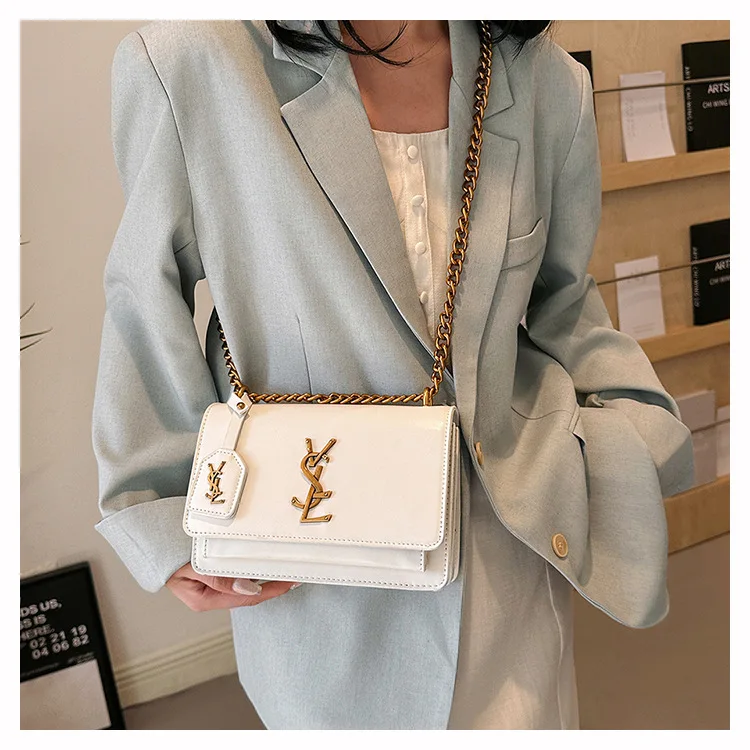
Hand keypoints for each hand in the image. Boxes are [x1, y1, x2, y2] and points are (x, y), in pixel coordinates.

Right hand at [165, 563, 299, 610]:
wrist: (147, 537)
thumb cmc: (165, 551)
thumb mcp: (192, 567)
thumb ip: (220, 579)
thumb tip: (249, 590)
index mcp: (205, 599)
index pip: (246, 599)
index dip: (271, 591)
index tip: (290, 582)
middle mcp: (209, 594)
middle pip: (248, 594)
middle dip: (272, 585)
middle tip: (294, 574)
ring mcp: (210, 584)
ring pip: (244, 583)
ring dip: (263, 576)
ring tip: (284, 568)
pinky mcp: (210, 572)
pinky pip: (235, 573)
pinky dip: (251, 568)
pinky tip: (262, 562)